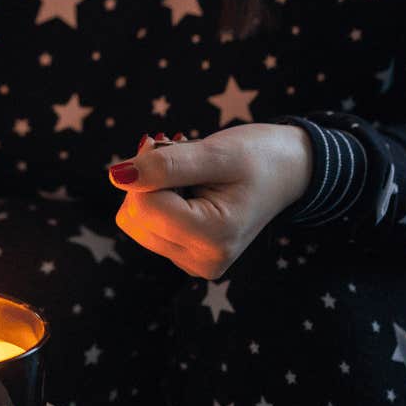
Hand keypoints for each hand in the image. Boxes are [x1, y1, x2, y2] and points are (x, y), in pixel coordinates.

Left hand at [107, 125, 313, 278]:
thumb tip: (116, 176)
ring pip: (134, 221)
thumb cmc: (259, 156)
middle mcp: (201, 261)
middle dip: (148, 178)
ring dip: (151, 188)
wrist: (289, 171)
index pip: (142, 205)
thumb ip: (166, 165)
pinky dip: (157, 199)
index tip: (170, 143)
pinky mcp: (186, 256)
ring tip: (189, 173)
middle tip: (182, 154)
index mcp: (214, 238)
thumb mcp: (216, 152)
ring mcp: (192, 262)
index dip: (147, 167)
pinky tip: (187, 187)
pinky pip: (146, 226)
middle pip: (134, 216)